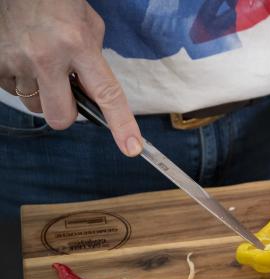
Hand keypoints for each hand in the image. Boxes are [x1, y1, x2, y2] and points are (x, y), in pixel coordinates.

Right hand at [0, 0, 142, 155]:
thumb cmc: (57, 3)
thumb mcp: (89, 26)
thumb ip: (95, 62)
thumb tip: (94, 93)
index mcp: (79, 46)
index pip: (107, 94)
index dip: (122, 124)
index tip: (131, 146)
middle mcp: (47, 57)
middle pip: (61, 117)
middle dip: (67, 112)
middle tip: (67, 92)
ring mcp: (18, 61)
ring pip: (35, 107)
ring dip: (42, 95)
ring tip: (42, 66)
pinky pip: (12, 92)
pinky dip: (21, 82)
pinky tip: (24, 60)